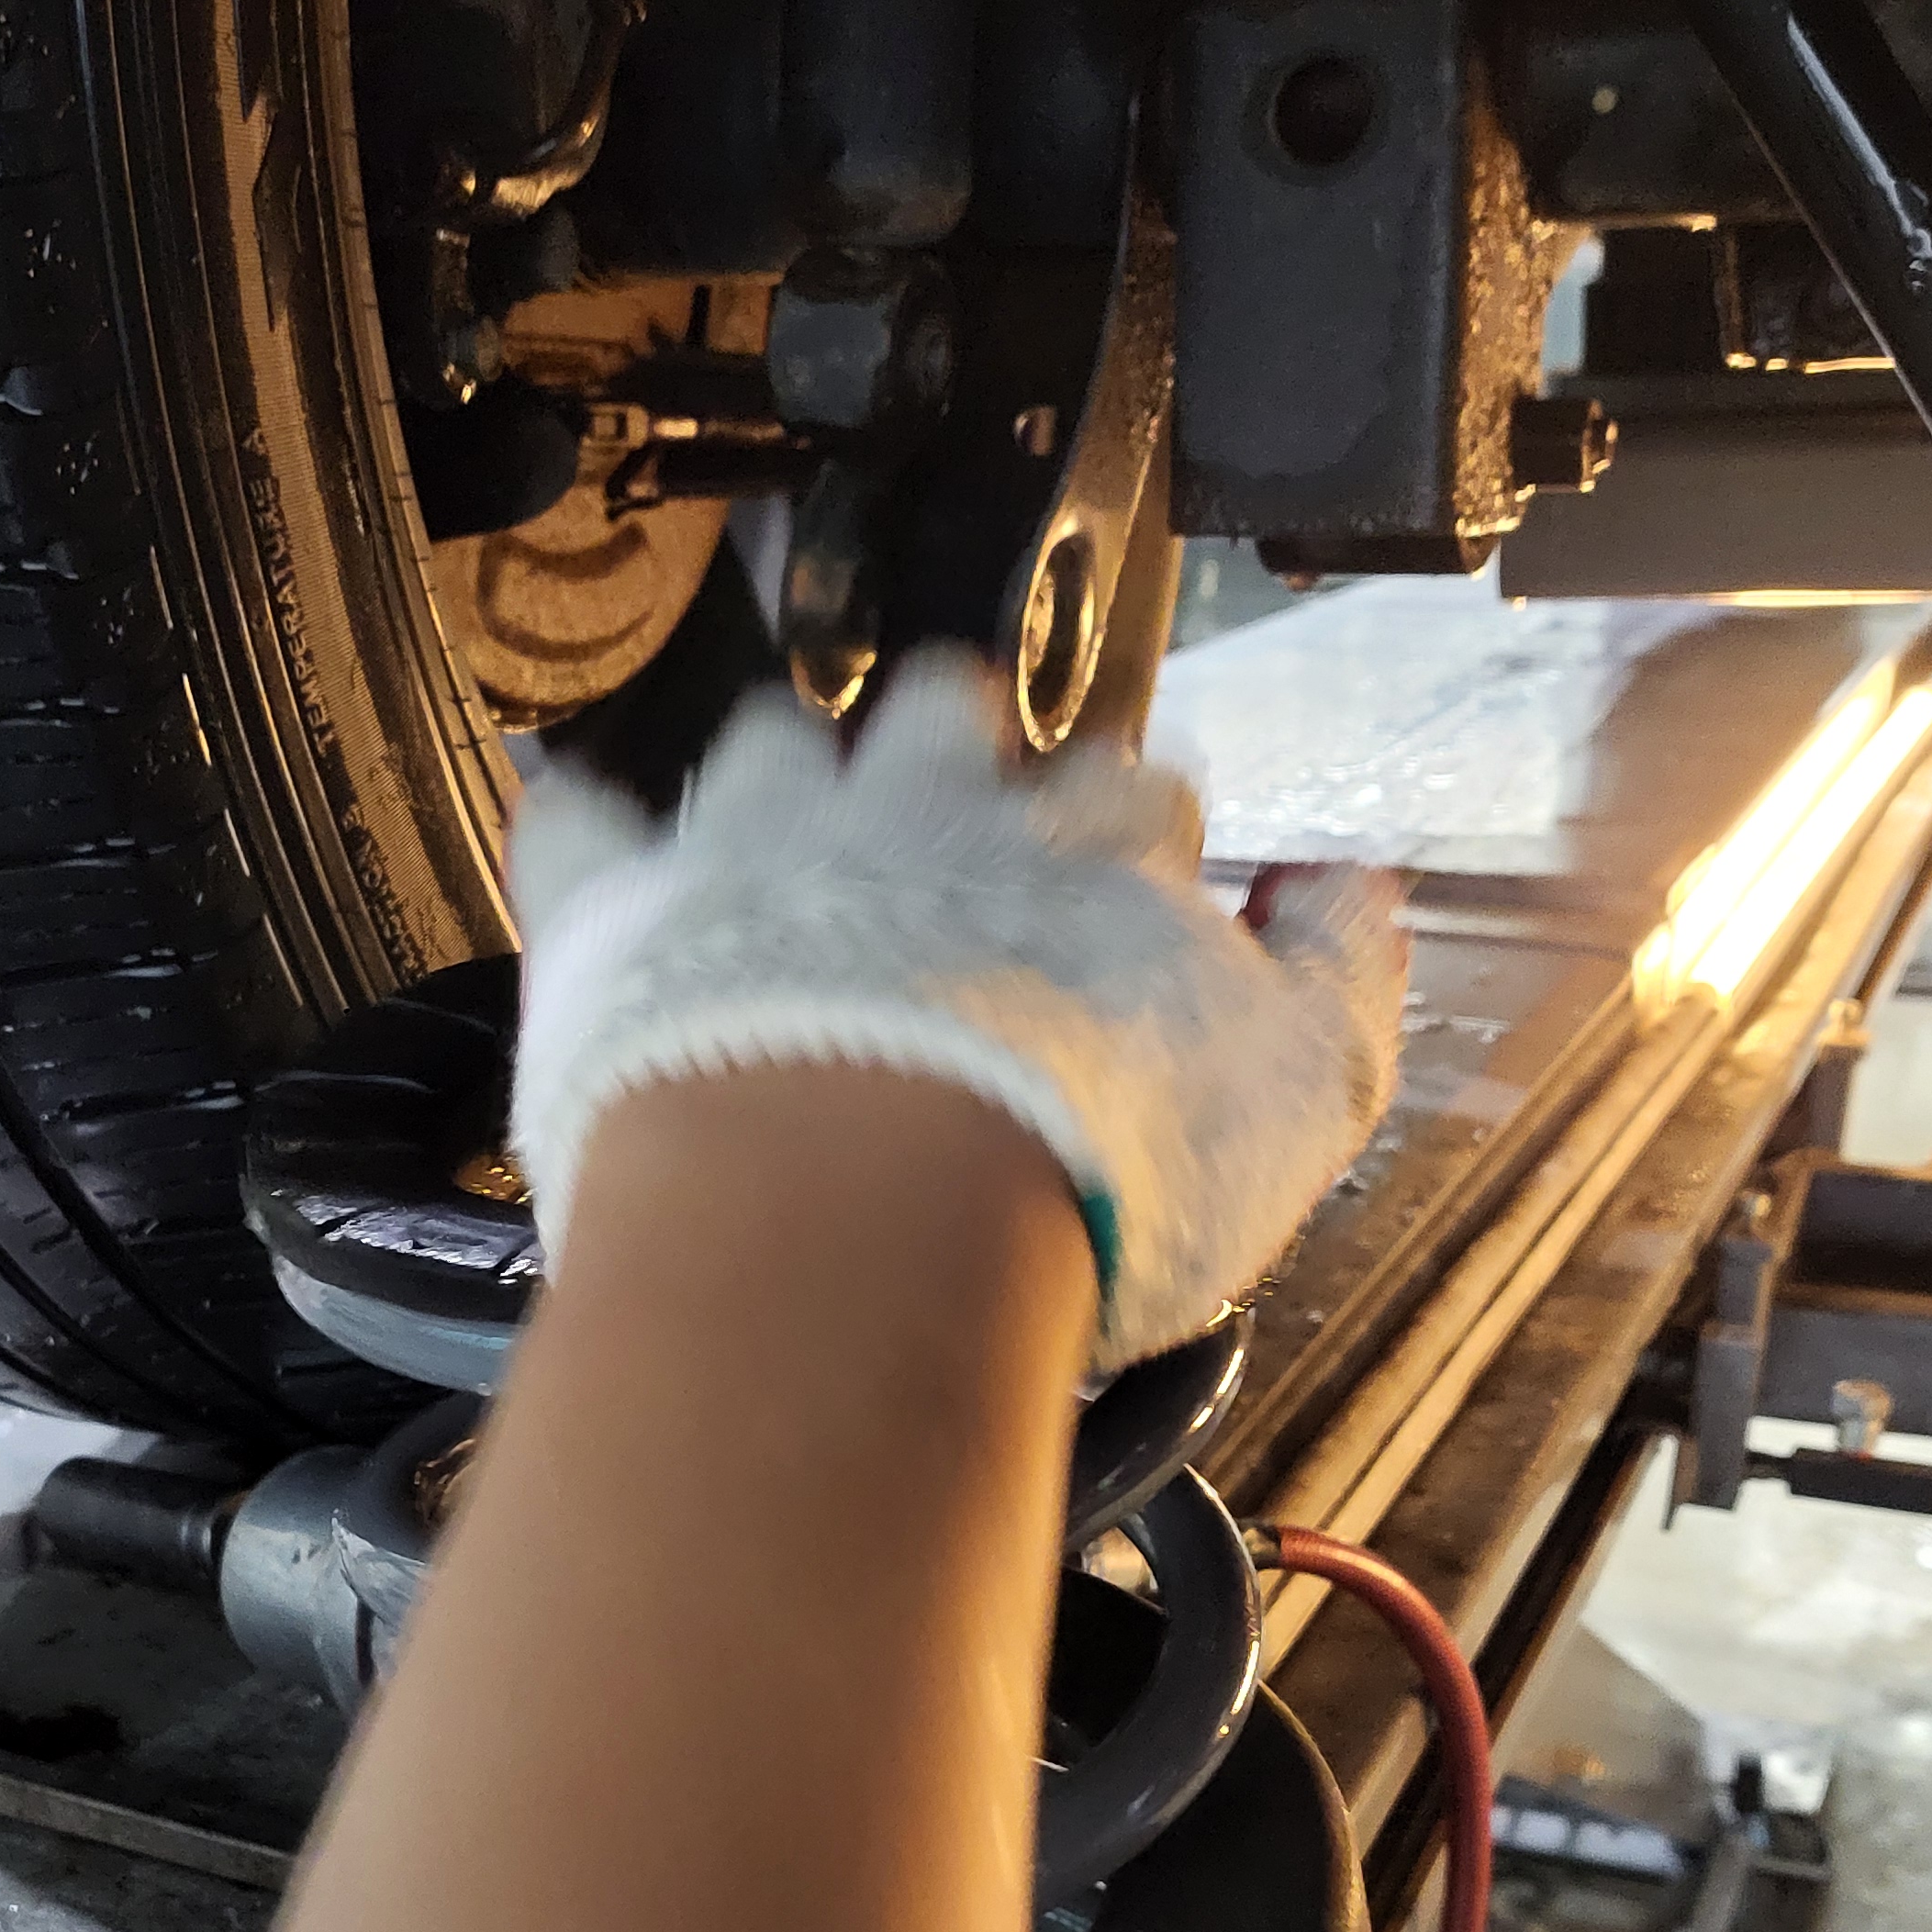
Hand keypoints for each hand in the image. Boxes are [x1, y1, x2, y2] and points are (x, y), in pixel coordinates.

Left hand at [506, 650, 1406, 1366]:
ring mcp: (763, 840)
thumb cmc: (1094, 1169)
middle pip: (953, 717)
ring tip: (787, 807)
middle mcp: (930, 805)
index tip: (1130, 870)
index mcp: (1093, 847)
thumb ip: (1345, 984)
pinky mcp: (625, 908)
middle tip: (957, 803)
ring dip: (789, 765)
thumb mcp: (1300, 1101)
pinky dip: (581, 819)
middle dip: (963, 741)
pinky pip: (583, 826)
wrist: (868, 1214)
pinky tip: (575, 811)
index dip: (1132, 829)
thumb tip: (1356, 893)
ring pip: (779, 742)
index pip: (1133, 792)